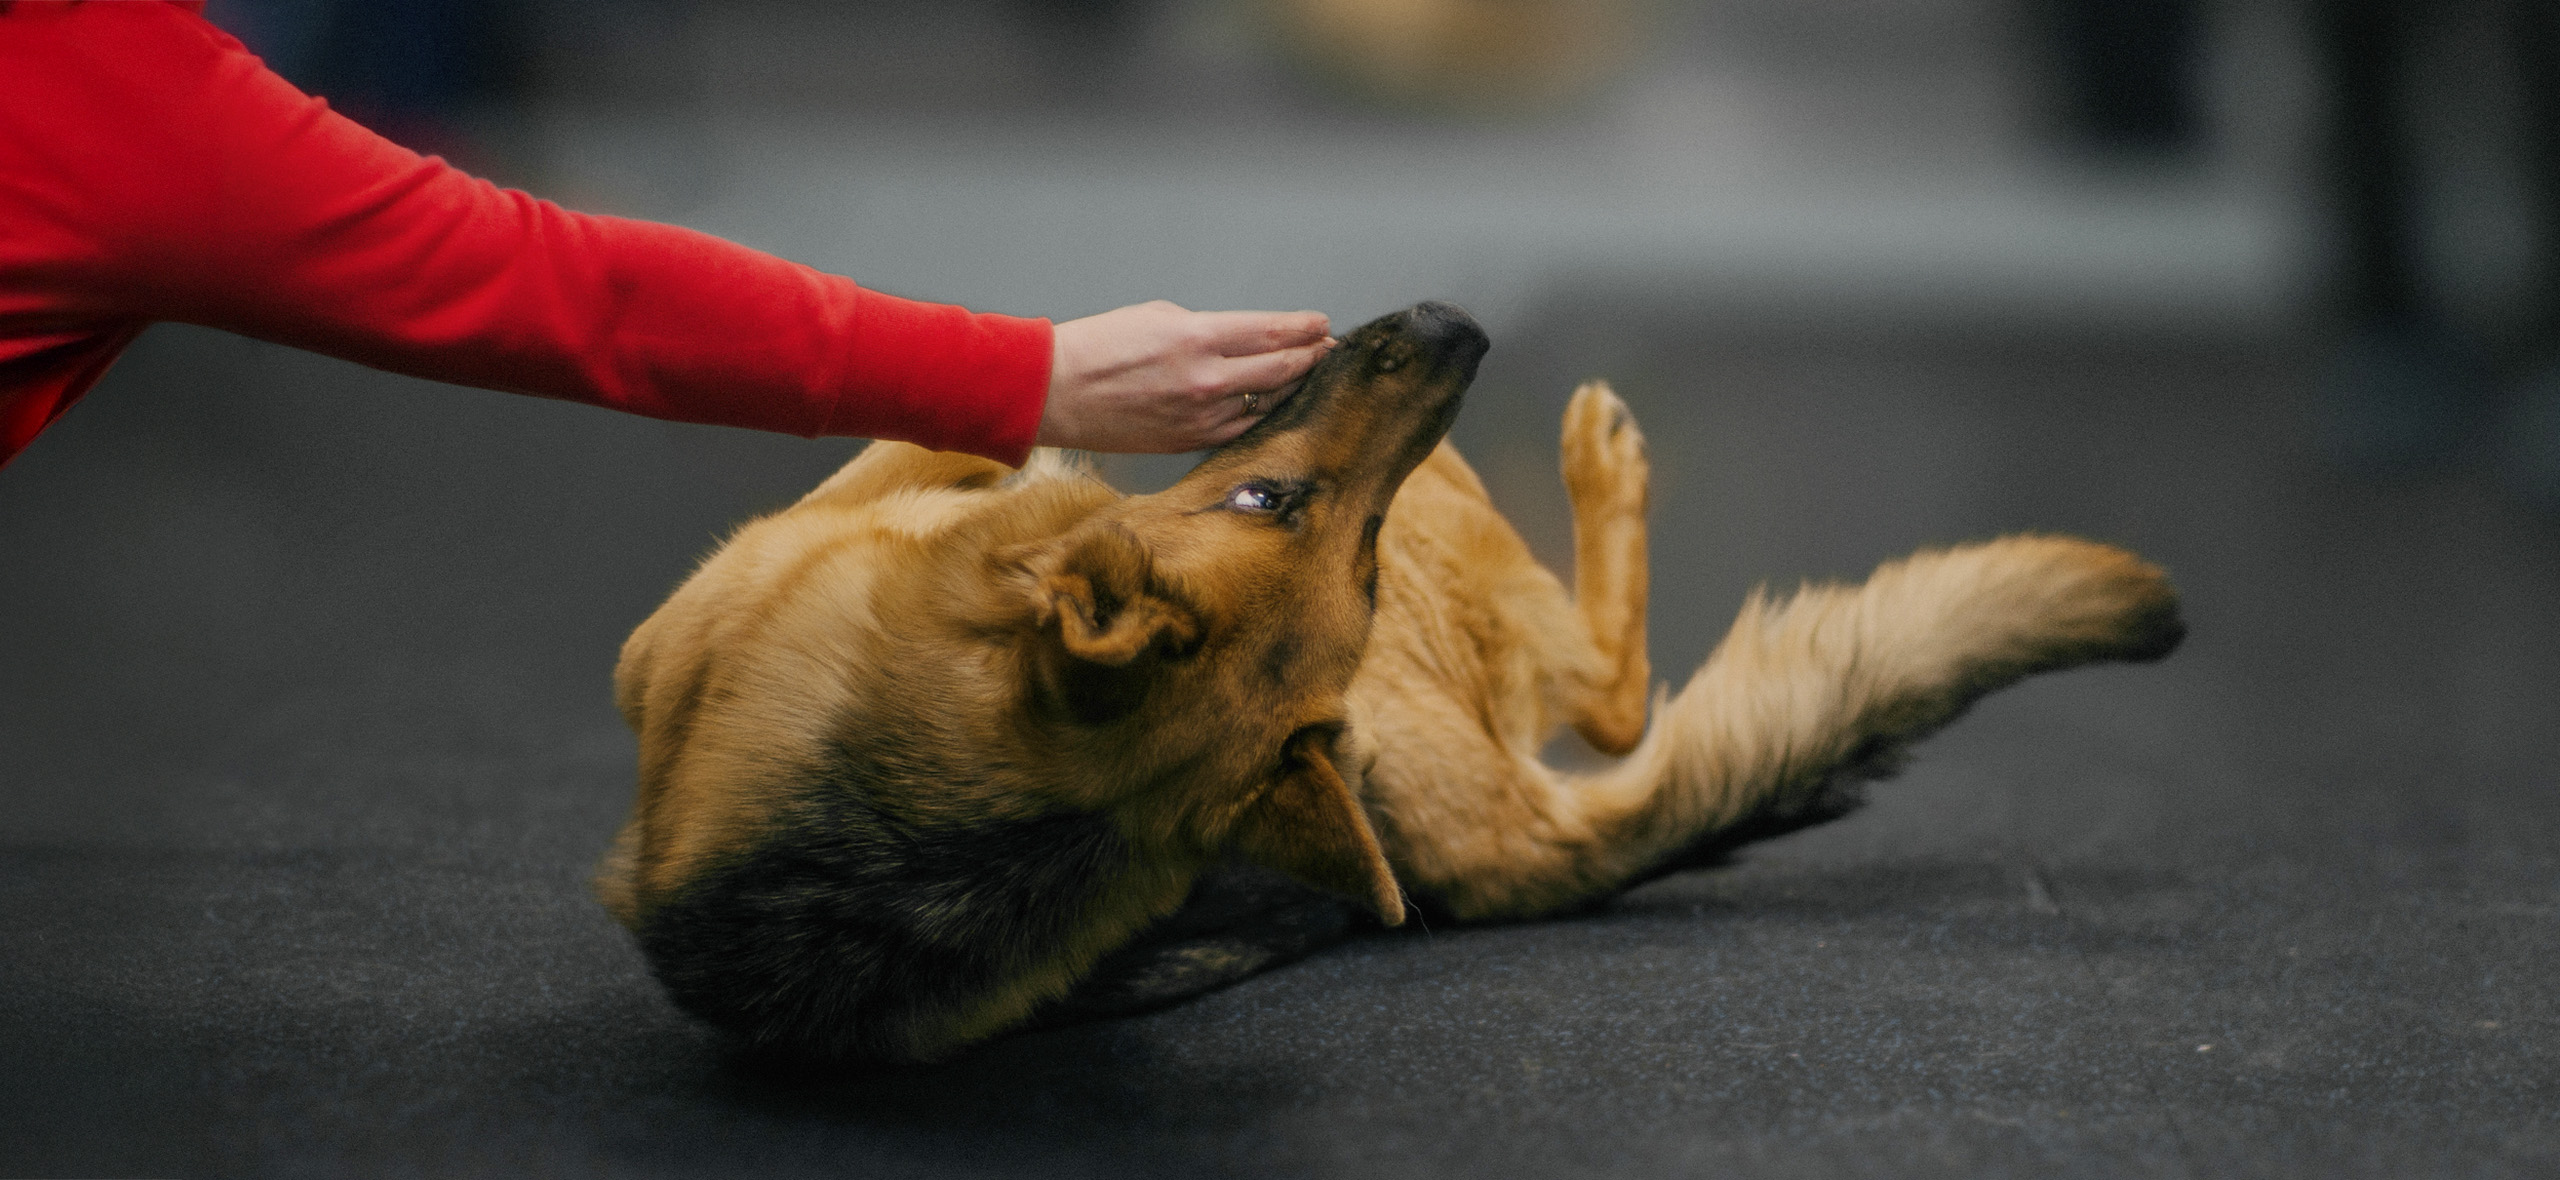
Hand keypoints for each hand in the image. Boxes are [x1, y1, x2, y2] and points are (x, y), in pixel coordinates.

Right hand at [1038, 301, 1333, 452]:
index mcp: (1197, 339)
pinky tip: (1273, 402)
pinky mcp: (1191, 441)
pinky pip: (1242, 427)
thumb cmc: (1099, 349)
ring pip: (1267, 402)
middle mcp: (1206, 381)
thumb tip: (1241, 338)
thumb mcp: (1158, 317)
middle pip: (1280, 369)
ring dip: (1292, 386)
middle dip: (1310, 356)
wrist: (1057, 392)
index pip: (1271, 333)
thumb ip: (1206, 327)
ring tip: (1306, 373)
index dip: (1304, 328)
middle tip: (1325, 348)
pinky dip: (1263, 412)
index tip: (1322, 325)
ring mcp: (1201, 417)